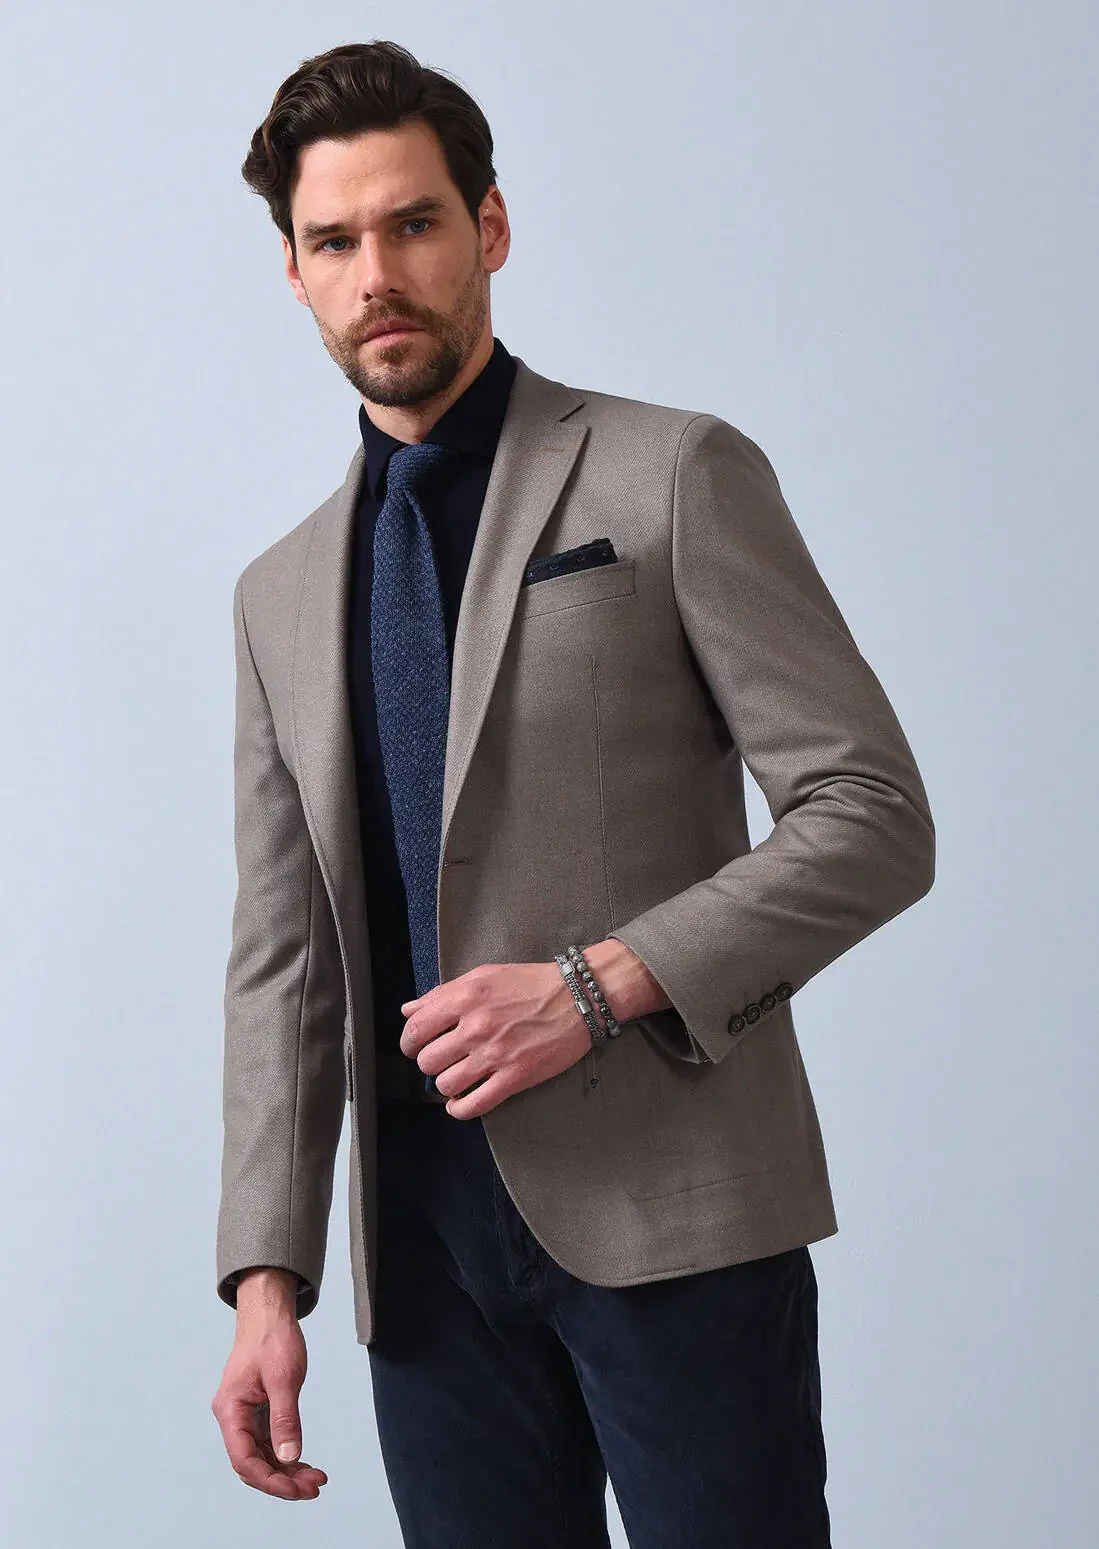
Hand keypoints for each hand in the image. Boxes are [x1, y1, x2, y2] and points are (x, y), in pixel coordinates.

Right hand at [211, 1304, 326, 1500]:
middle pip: (252, 1464)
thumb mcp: (283, 1378)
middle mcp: (233, 1417)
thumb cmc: (272, 1338)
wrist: (269, 1313)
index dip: (269, 1480)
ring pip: (262, 1456)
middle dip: (282, 1481)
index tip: (297, 1489)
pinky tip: (305, 1464)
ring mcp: (245, 1417)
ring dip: (287, 1471)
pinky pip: (268, 1443)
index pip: (244, 1459)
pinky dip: (286, 1456)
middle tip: (314, 1488)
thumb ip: (285, 1419)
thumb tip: (289, 1457)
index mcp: (231, 1410)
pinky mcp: (257, 1413)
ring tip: (316, 1480)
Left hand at [399, 960, 593, 1118]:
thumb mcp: (484, 976)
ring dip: (446, 1084)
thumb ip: (442, 993)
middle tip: (441, 1060)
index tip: (415, 1046)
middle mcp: (477, 1026)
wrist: (577, 997)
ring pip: (446, 1084)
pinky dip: (460, 1109)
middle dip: (429, 1063)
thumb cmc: (531, 983)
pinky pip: (475, 1104)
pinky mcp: (516, 1076)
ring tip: (456, 1076)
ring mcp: (496, 1054)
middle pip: (427, 1060)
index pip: (416, 1028)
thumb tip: (408, 1010)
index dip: (409, 1042)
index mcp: (466, 998)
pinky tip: (460, 1103)